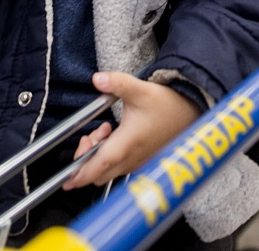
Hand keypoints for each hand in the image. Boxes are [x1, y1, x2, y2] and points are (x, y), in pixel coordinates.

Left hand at [64, 72, 200, 189]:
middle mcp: (133, 158)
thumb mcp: (140, 89)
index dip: (81, 174)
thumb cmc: (168, 104)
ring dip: (99, 155)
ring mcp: (138, 162)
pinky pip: (119, 166)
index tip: (67, 180)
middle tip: (90, 137)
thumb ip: (117, 83)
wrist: (191, 112)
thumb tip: (97, 79)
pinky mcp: (143, 161)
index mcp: (129, 143)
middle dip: (87, 159)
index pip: (100, 165)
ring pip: (109, 170)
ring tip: (104, 130)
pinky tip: (114, 133)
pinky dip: (109, 155)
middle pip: (100, 173)